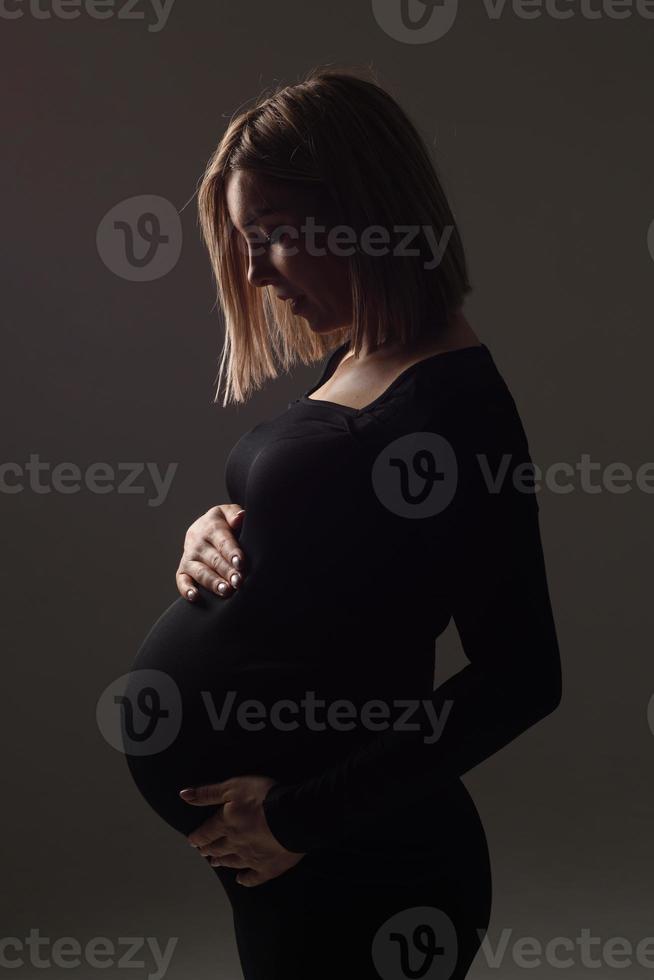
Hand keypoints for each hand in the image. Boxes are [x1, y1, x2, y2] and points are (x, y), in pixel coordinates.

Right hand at [176, 504, 246, 601]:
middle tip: (238, 582)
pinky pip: (181, 580)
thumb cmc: (223, 523)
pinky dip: (186, 589)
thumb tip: (240, 518)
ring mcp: (189, 557)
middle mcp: (198, 542)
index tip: (240, 563)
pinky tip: (194, 597)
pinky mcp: (183, 570)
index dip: (232, 552)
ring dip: (212, 582)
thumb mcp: (228, 513)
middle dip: (226, 571)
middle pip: (213, 559)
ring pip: (200, 571)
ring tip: (225, 591)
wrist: (203, 528)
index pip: (223, 541)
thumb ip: (234, 514)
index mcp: (211, 527)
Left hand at [180, 775, 305, 886]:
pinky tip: (241, 880)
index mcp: (226, 824)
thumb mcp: (233, 787)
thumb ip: (208, 793)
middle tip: (204, 853)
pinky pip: (254, 877)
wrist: (292, 816)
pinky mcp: (268, 867)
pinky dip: (246, 879)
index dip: (198, 837)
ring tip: (216, 863)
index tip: (193, 841)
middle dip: (209, 850)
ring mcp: (251, 858)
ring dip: (223, 862)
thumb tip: (184, 795)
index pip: (206, 833)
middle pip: (218, 849)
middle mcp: (235, 844)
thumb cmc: (263, 797)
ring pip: (232, 862)